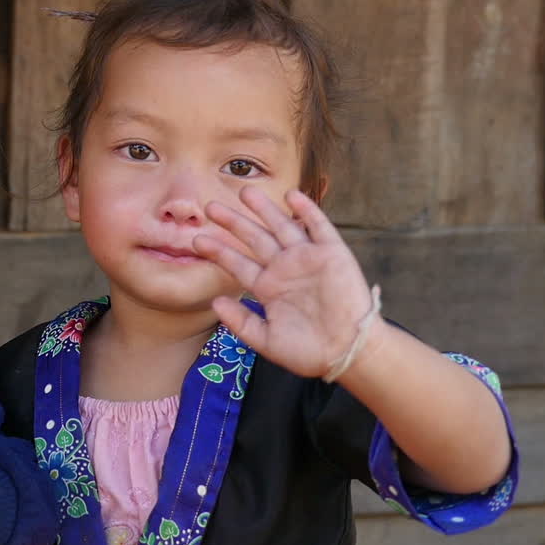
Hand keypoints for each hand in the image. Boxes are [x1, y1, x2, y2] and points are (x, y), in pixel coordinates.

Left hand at [192, 186, 379, 378]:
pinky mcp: (332, 254)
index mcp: (268, 288)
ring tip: (244, 191)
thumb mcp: (267, 341)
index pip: (238, 264)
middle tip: (210, 207)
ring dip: (265, 209)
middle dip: (234, 222)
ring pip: (282, 226)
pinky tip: (292, 195)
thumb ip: (241, 322)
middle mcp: (285, 269)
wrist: (347, 353)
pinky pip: (319, 227)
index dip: (218, 252)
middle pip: (255, 239)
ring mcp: (307, 259)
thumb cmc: (308, 352)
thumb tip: (215, 303)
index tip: (197, 241)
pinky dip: (307, 211)